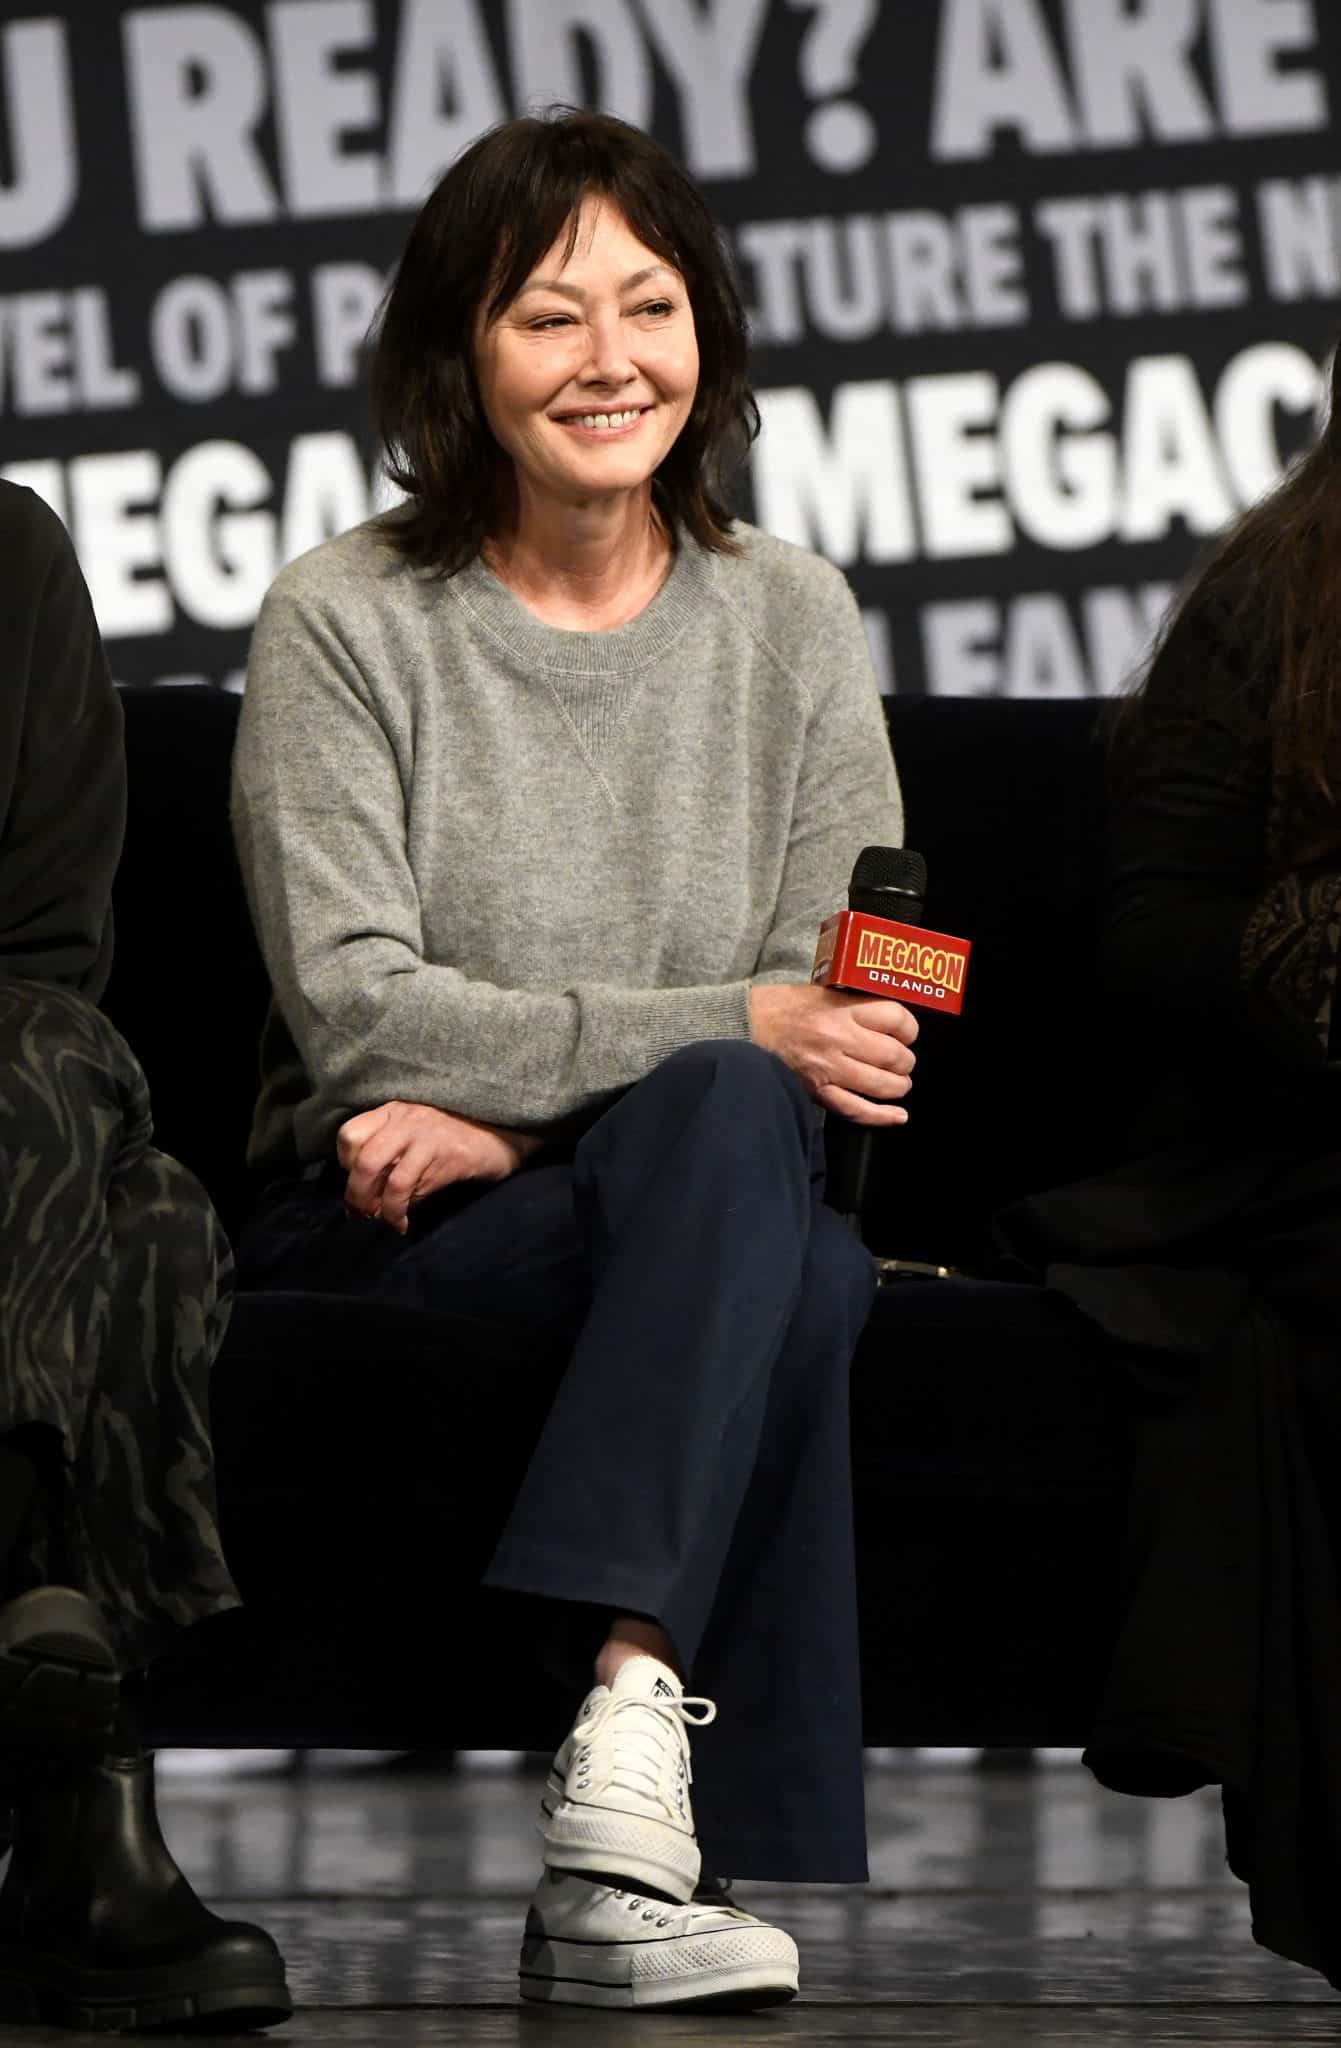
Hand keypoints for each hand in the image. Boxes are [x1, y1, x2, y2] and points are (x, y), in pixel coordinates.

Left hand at [336, 1101, 540, 1233]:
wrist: (505, 1134)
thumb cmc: (458, 1138)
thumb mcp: (419, 1136)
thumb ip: (393, 1155)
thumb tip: (367, 1198)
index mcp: (394, 1111)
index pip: (349, 1134)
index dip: (346, 1164)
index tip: (358, 1183)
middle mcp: (406, 1118)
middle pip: (361, 1156)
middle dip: (354, 1193)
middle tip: (358, 1214)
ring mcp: (425, 1134)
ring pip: (382, 1171)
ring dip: (375, 1205)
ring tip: (381, 1221)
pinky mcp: (445, 1153)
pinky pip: (408, 1185)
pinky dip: (398, 1210)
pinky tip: (402, 1223)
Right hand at [747, 983, 917, 1127]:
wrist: (744, 1026)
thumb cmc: (781, 1007)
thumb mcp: (822, 993)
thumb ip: (855, 1005)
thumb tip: (889, 1020)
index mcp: (841, 1010)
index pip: (896, 1018)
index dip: (909, 1029)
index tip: (907, 1033)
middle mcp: (839, 1039)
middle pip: (894, 1056)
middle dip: (905, 1062)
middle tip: (901, 1061)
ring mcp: (829, 1068)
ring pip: (882, 1085)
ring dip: (898, 1086)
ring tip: (897, 1083)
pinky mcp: (817, 1091)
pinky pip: (856, 1109)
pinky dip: (881, 1116)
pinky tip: (898, 1116)